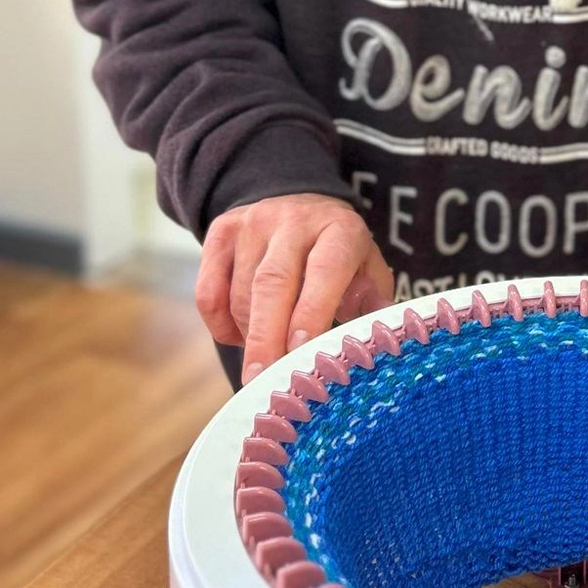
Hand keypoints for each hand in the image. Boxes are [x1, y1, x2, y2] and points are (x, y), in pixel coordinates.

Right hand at [196, 194, 393, 384]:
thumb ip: (372, 303)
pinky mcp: (220, 232)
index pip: (324, 271)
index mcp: (340, 230)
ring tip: (266, 360)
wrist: (298, 205)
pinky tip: (239, 336)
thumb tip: (379, 341)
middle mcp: (294, 221)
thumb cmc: (339, 253)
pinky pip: (208, 291)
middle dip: (266, 339)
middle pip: (272, 284)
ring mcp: (253, 223)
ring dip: (249, 336)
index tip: (298, 354)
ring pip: (240, 292)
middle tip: (262, 382)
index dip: (310, 314)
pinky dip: (220, 324)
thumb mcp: (367, 270)